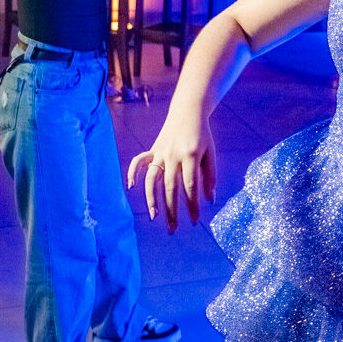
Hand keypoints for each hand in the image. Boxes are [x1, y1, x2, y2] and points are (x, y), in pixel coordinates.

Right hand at [126, 116, 217, 233]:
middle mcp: (173, 156)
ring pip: (152, 179)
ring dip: (151, 199)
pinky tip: (132, 187)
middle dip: (172, 210)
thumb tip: (210, 200)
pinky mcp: (152, 149)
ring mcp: (160, 152)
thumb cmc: (202, 135)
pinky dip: (133, 173)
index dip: (192, 205)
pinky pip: (139, 162)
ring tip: (154, 216)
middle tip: (172, 230)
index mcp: (190, 156)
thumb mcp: (210, 154)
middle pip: (170, 188)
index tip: (195, 221)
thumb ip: (210, 176)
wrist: (188, 111)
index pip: (190, 186)